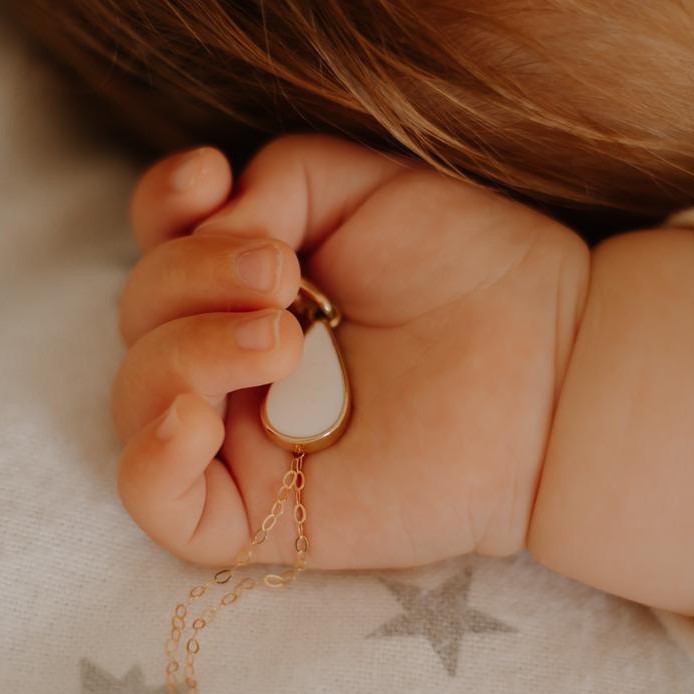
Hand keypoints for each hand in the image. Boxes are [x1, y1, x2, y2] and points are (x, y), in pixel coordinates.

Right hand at [113, 134, 589, 569]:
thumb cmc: (475, 272)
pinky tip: (194, 418)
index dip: (161, 206)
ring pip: (137, 399)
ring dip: (186, 351)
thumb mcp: (367, 188)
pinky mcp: (263, 515)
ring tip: (283, 335)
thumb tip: (208, 226)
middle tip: (282, 276)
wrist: (556, 364)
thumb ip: (272, 183)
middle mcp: (234, 362)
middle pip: (141, 317)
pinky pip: (155, 503)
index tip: (212, 179)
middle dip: (191, 277)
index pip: (157, 247)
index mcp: (250, 286)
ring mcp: (243, 440)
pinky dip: (151, 456)